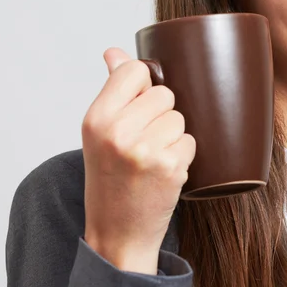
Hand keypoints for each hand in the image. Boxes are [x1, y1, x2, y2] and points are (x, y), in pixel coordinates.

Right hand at [81, 47, 195, 273]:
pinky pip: (190, 140)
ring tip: (152, 158)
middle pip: (164, 93)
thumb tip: (114, 52)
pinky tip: (163, 171)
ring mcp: (145, 150)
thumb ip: (112, 89)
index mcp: (97, 118)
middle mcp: (118, 131)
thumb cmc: (109, 179)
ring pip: (179, 117)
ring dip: (172, 136)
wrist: (117, 234)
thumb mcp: (100, 133)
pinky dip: (182, 155)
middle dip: (159, 115)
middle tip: (143, 141)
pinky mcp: (170, 167)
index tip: (136, 108)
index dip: (143, 87)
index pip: (135, 71)